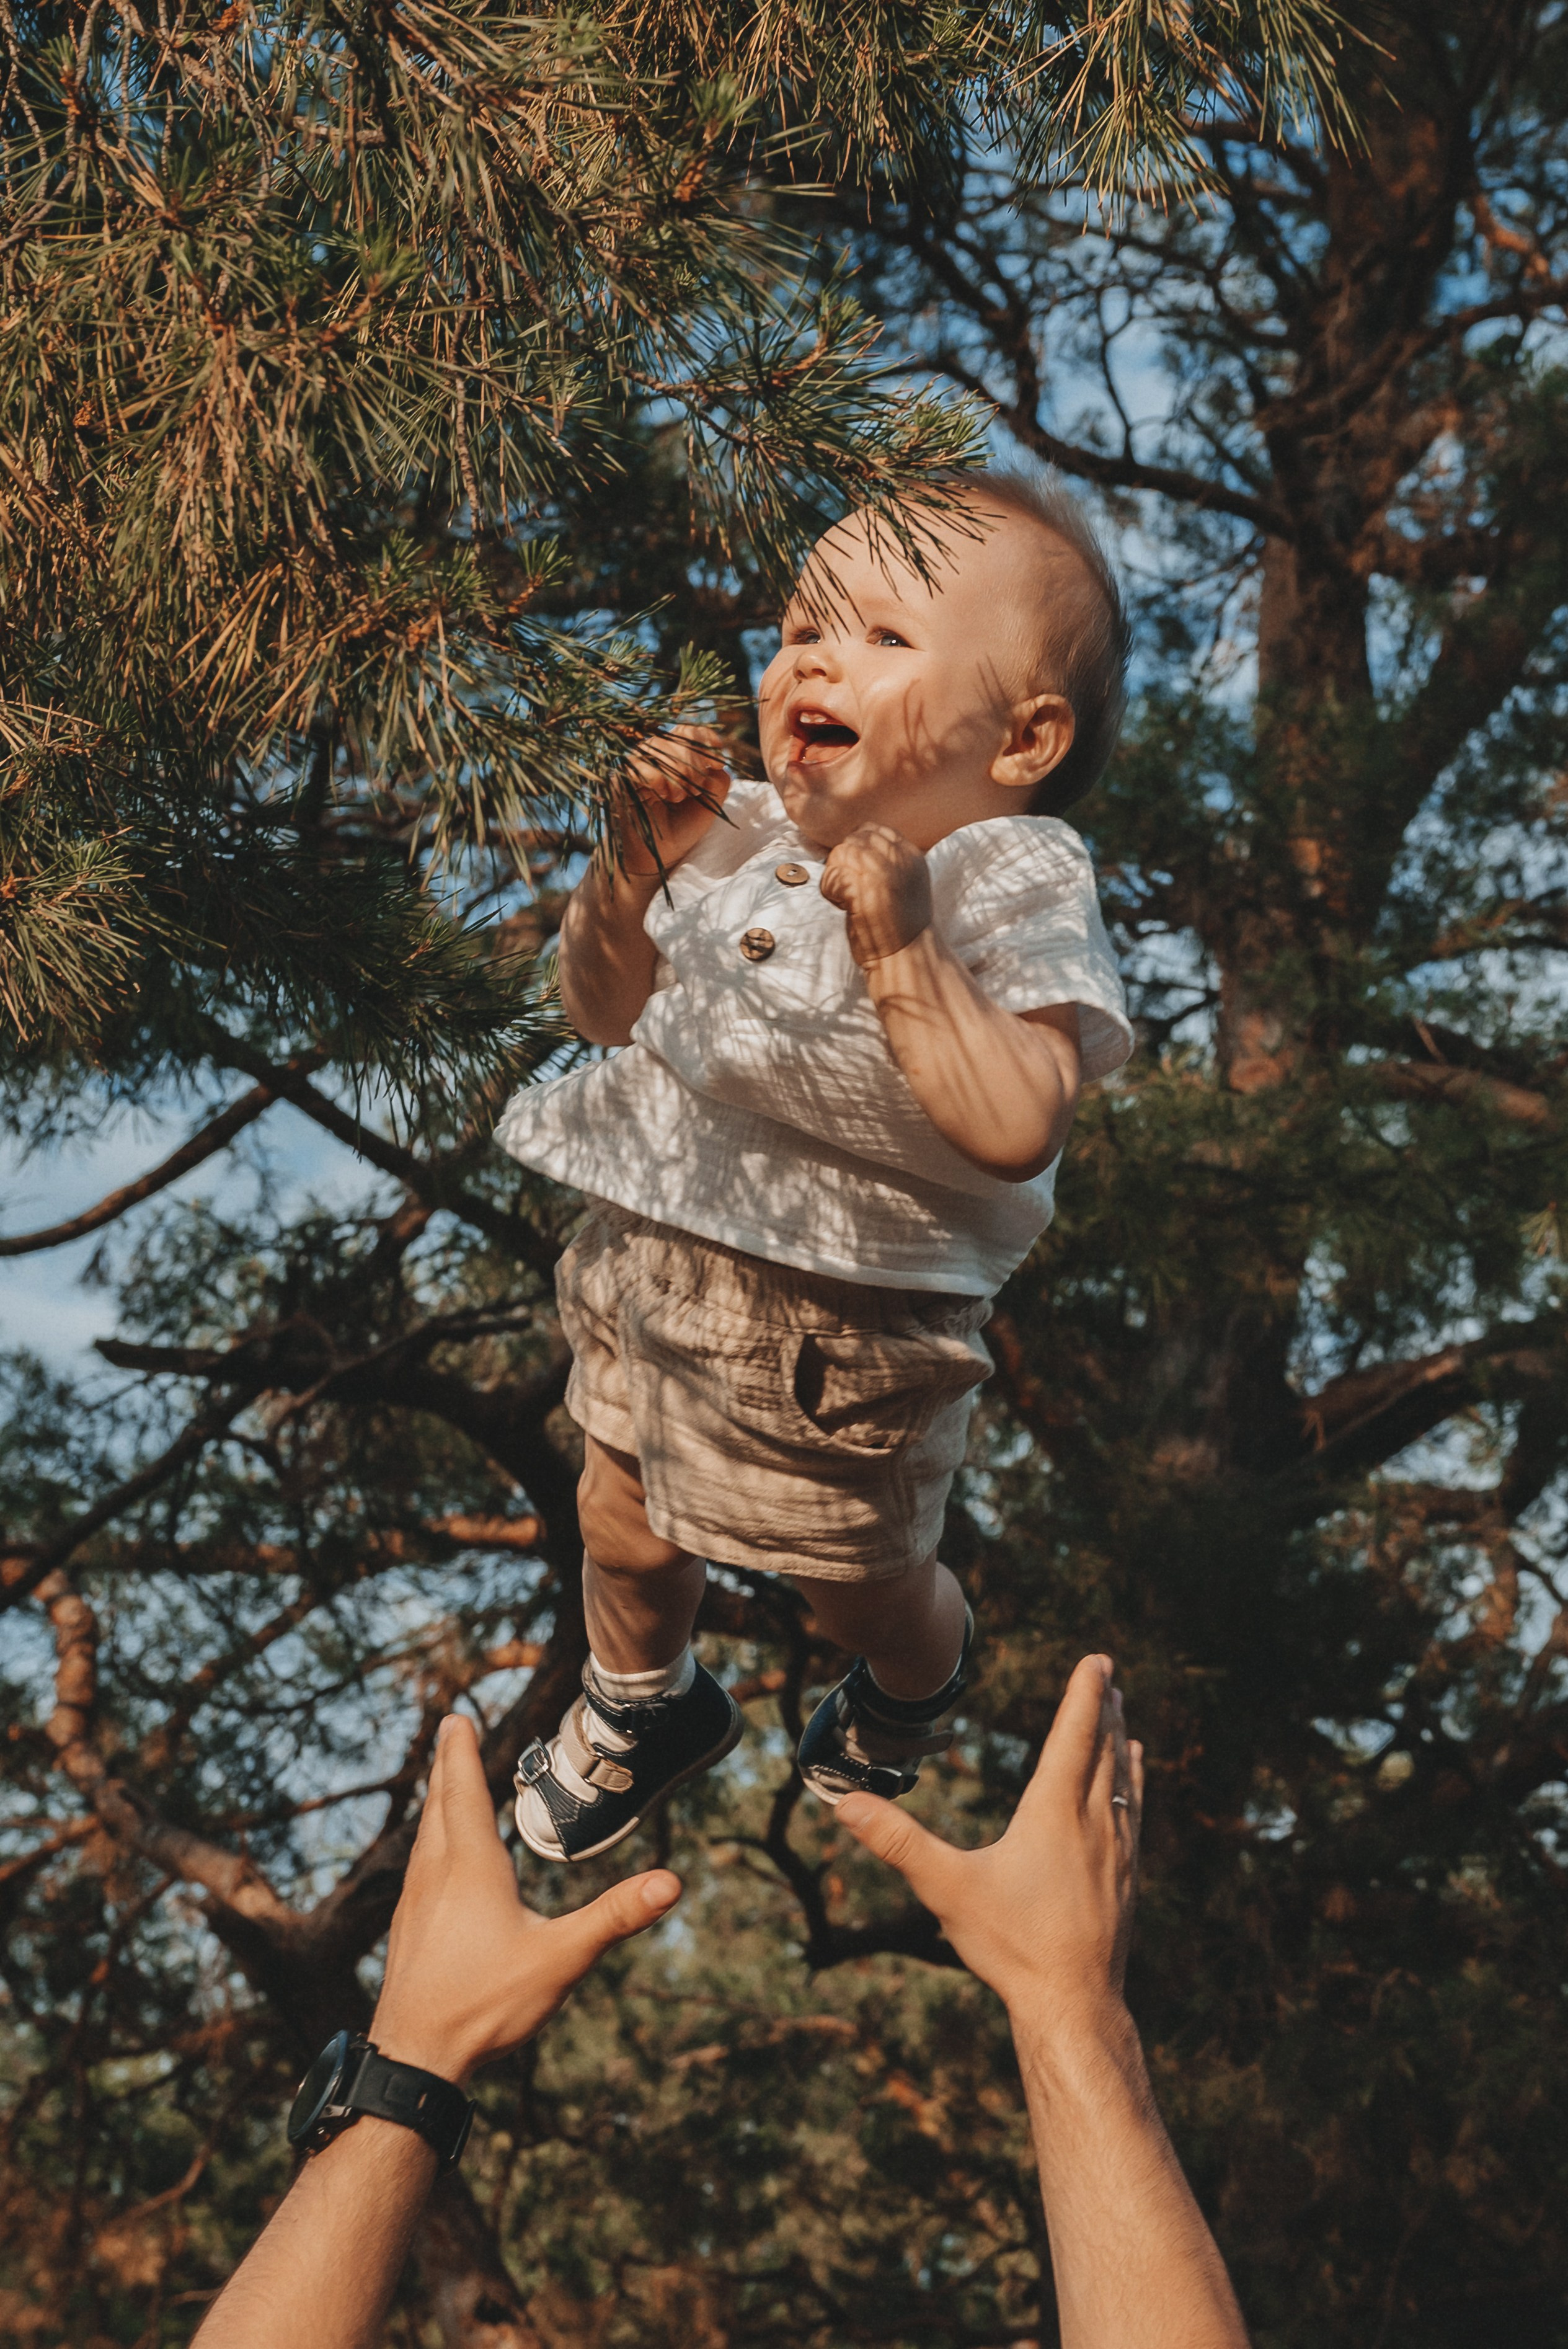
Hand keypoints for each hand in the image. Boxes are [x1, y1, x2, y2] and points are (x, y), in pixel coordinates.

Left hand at [369, 1715, 680, 2084]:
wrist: (413, 2059)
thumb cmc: (483, 2005)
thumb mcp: (560, 1960)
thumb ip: (614, 1918)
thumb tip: (670, 1882)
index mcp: (470, 1867)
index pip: (463, 1791)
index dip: (459, 1751)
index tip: (454, 1716)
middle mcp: (435, 1875)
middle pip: (438, 1805)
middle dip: (447, 1766)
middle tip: (449, 1732)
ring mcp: (414, 1903)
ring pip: (423, 1837)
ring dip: (436, 1803)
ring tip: (444, 1787)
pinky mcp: (407, 1930)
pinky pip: (418, 1867)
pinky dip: (429, 1841)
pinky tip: (436, 1861)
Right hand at [618, 723, 729, 877]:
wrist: (657, 856)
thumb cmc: (682, 828)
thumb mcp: (709, 803)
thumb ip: (717, 780)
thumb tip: (714, 762)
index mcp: (676, 756)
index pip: (689, 732)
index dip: (705, 739)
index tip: (717, 761)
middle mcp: (654, 755)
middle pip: (675, 737)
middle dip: (692, 761)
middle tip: (693, 787)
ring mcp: (636, 764)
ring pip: (657, 747)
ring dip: (675, 772)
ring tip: (678, 796)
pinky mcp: (620, 777)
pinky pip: (638, 764)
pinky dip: (656, 777)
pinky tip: (661, 793)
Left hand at [819, 823, 932, 965]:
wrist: (907, 958)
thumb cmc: (899, 927)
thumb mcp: (904, 884)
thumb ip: (887, 861)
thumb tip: (853, 845)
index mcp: (911, 856)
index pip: (874, 829)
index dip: (856, 847)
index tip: (856, 873)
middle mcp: (899, 859)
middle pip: (854, 839)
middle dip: (844, 861)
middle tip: (850, 889)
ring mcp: (883, 872)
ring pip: (840, 854)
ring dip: (835, 877)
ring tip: (848, 900)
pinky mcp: (864, 887)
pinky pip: (833, 875)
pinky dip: (830, 891)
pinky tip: (844, 908)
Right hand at [837, 1654, 1140, 2027]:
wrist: (1073, 2004)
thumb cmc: (1011, 1945)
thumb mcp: (945, 1888)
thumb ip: (897, 1841)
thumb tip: (845, 1802)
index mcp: (1053, 1813)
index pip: (1073, 1735)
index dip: (1084, 1693)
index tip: (1096, 1659)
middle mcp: (1092, 1823)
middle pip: (1104, 1750)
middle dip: (1105, 1709)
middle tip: (1108, 1675)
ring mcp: (1117, 1853)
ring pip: (1124, 1781)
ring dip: (1121, 1743)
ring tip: (1124, 1719)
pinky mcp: (1126, 1881)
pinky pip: (1135, 1815)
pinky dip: (1133, 1786)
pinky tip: (1133, 1787)